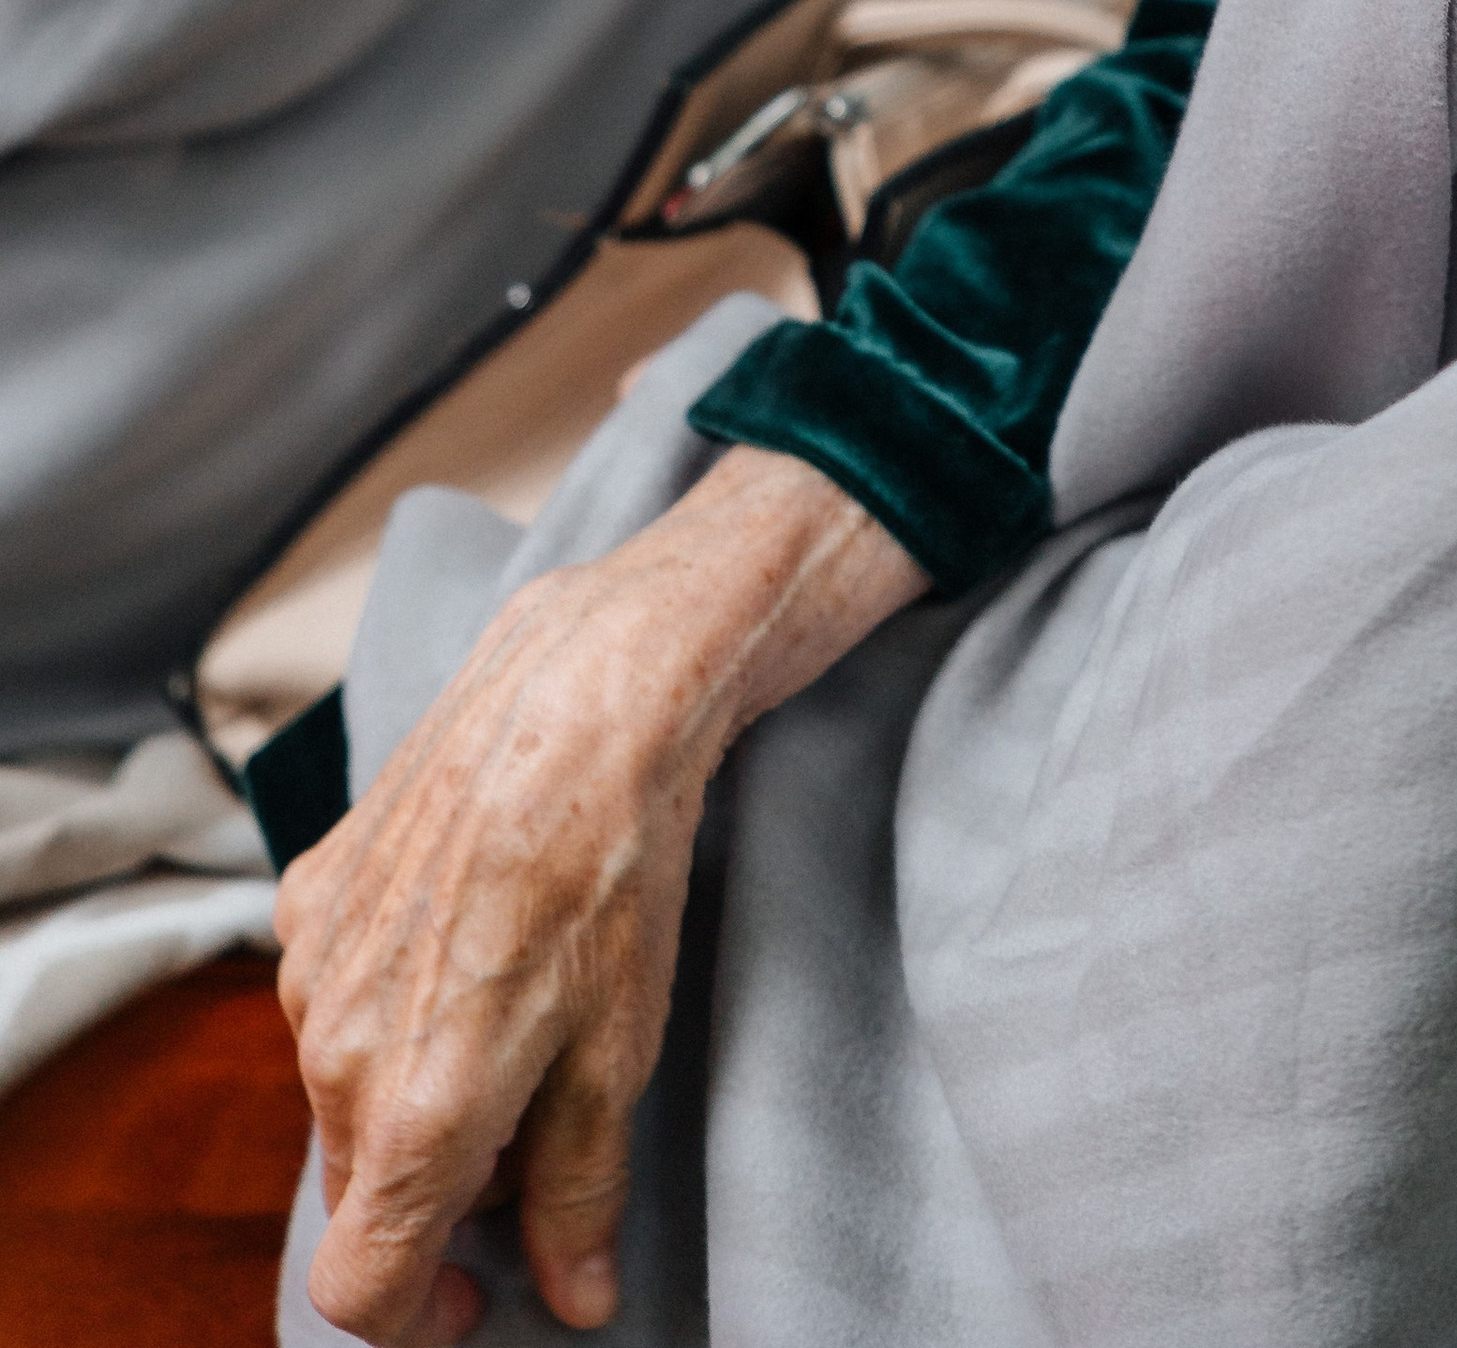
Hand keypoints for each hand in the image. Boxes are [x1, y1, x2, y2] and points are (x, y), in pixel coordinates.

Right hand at [276, 446, 926, 1342]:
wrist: (587, 691)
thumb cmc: (618, 868)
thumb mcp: (624, 1052)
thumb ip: (582, 1193)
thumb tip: (575, 1298)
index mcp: (409, 1110)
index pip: (360, 1286)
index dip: (421, 1316)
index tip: (481, 1292)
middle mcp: (332, 1047)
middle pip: (362, 1187)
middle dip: (438, 1194)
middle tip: (536, 1140)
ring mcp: (311, 963)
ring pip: (345, 1091)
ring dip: (413, 1093)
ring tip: (518, 1017)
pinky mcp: (311, 889)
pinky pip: (334, 994)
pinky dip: (391, 1004)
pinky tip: (473, 939)